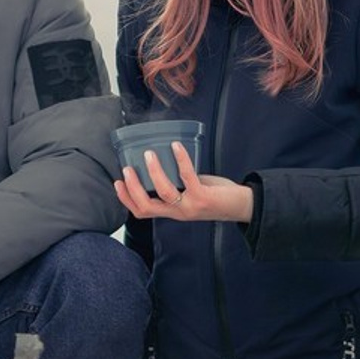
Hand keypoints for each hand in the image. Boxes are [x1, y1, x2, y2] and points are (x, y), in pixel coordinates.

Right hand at [113, 140, 253, 224]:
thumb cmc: (216, 195)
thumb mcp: (190, 192)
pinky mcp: (202, 198)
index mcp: (172, 211)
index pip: (142, 212)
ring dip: (154, 171)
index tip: (117, 182)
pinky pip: (187, 177)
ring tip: (149, 153)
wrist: (242, 206)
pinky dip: (180, 159)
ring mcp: (190, 207)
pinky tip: (176, 146)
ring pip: (163, 192)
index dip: (126, 199)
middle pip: (146, 207)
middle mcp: (178, 213)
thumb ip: (176, 182)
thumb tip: (163, 158)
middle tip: (126, 169)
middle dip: (133, 188)